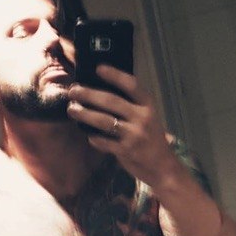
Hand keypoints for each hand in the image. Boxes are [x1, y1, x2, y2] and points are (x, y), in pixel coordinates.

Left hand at [67, 67, 180, 190]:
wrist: (163, 166)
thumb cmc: (151, 139)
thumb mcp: (147, 118)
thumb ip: (130, 106)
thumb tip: (101, 93)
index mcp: (147, 105)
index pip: (131, 85)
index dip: (114, 75)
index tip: (98, 68)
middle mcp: (142, 117)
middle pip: (111, 101)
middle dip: (89, 94)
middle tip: (73, 91)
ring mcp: (134, 135)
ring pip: (104, 121)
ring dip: (85, 114)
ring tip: (72, 110)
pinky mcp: (127, 151)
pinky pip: (105, 142)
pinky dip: (94, 138)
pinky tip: (88, 135)